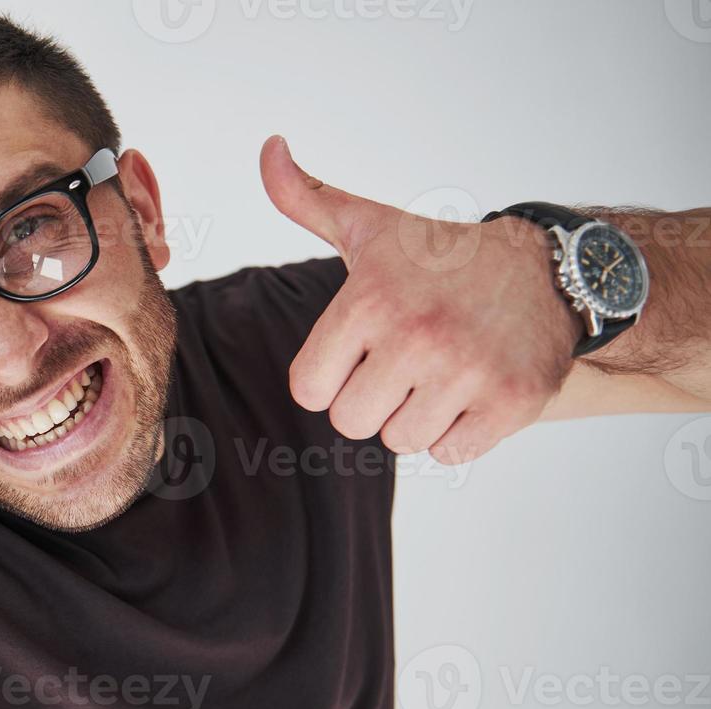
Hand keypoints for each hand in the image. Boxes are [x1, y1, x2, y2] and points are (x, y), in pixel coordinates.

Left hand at [259, 135, 582, 463]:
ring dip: (416, 416)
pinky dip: (458, 433)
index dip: (331, 376)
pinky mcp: (512, 403)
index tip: (361, 348)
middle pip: (351, 421)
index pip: (309, 389)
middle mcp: (417, 336)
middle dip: (372, 398)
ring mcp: (467, 371)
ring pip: (399, 440)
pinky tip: (472, 391)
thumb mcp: (368, 226)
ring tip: (440, 372)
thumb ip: (305, 199)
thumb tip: (269, 147)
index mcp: (369, 302)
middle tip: (406, 360)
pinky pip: (449, 454)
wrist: (546, 270)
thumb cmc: (440, 258)